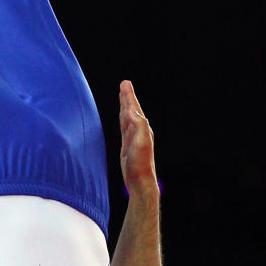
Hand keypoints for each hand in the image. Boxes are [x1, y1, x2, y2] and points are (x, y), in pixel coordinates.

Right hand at [119, 80, 156, 194]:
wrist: (140, 182)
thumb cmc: (141, 164)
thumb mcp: (141, 141)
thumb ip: (138, 124)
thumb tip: (131, 111)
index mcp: (142, 127)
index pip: (134, 108)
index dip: (129, 96)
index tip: (125, 84)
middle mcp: (139, 131)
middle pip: (131, 110)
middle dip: (127, 97)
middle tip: (124, 85)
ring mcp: (133, 138)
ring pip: (127, 117)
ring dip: (125, 106)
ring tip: (123, 96)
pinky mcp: (127, 146)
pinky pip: (124, 127)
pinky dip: (123, 119)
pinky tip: (123, 118)